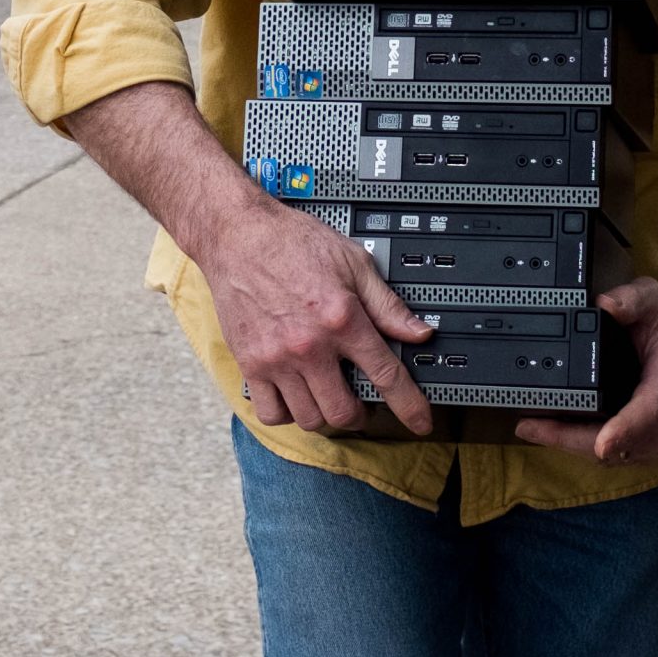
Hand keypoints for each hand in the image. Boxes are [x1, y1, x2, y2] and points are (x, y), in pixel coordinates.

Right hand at [195, 198, 436, 436]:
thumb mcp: (353, 262)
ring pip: (309, 418)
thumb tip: (419, 331)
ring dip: (325, 414)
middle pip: (343, 411)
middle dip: (359, 415)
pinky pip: (271, 412)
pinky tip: (295, 395)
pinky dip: (287, 413)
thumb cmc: (292, 242)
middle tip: (361, 402)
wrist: (238, 234)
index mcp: (342, 318)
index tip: (420, 422)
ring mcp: (277, 358)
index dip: (410, 405)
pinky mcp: (249, 363)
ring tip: (327, 395)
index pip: (386, 375)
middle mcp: (310, 345)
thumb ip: (387, 304)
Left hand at [515, 278, 657, 465]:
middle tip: (529, 428)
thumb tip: (604, 304)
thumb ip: (630, 299)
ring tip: (534, 430)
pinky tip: (559, 435)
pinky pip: (618, 456)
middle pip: (621, 442)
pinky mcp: (657, 445)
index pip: (649, 409)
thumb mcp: (653, 297)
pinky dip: (587, 448)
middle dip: (572, 440)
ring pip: (615, 455)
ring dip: (574, 447)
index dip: (623, 428)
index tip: (602, 442)